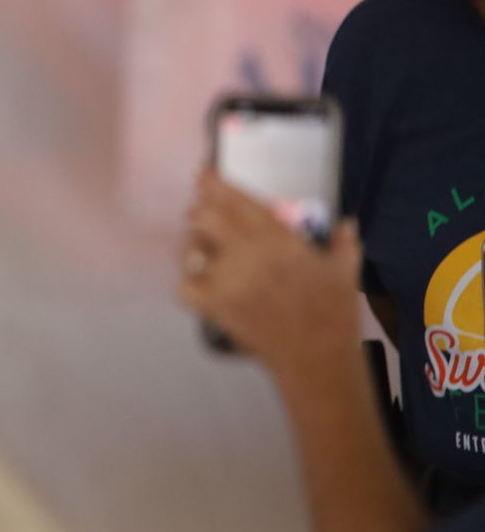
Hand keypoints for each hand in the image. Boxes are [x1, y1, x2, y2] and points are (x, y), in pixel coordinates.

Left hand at [178, 172, 362, 382]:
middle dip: (200, 212)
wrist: (318, 357)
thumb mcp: (345, 271)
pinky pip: (183, 287)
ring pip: (190, 249)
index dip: (215, 184)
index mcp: (279, 238)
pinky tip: (201, 288)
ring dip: (193, 248)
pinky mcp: (215, 305)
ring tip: (202, 253)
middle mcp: (249, 251)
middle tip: (201, 215)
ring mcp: (228, 278)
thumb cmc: (334, 313)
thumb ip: (343, 242)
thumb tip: (347, 223)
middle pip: (204, 216)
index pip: (238, 200)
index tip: (203, 175)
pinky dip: (189, 286)